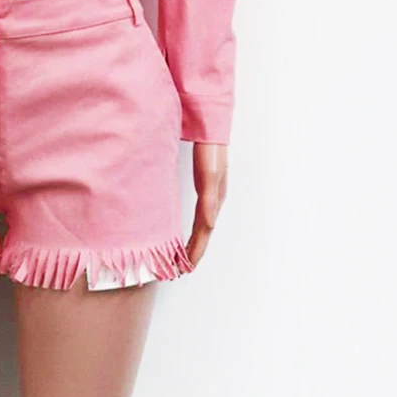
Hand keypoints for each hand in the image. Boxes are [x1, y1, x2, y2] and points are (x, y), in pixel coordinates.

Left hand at [185, 141, 227, 266]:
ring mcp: (210, 191)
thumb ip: (209, 200)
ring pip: (202, 224)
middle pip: (203, 231)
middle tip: (182, 270)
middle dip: (195, 251)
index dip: (196, 250)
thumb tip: (207, 226)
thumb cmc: (211, 151)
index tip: (187, 268)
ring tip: (183, 257)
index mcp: (214, 199)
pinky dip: (195, 227)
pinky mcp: (204, 183)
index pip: (203, 231)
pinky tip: (189, 231)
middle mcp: (214, 198)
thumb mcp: (210, 175)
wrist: (209, 127)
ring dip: (195, 241)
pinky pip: (200, 212)